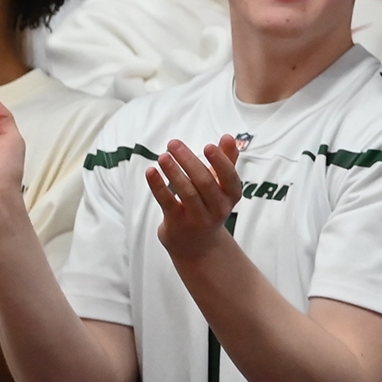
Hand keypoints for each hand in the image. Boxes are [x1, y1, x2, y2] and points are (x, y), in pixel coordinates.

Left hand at [146, 137, 246, 265]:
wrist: (198, 245)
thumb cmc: (209, 207)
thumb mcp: (221, 187)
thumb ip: (226, 162)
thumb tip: (229, 137)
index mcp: (231, 196)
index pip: (230, 178)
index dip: (220, 163)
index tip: (208, 146)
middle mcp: (218, 208)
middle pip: (205, 183)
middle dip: (188, 161)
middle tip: (173, 143)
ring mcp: (198, 218)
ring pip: (187, 193)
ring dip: (174, 172)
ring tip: (163, 156)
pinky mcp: (178, 223)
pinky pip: (167, 202)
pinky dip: (158, 186)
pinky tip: (151, 171)